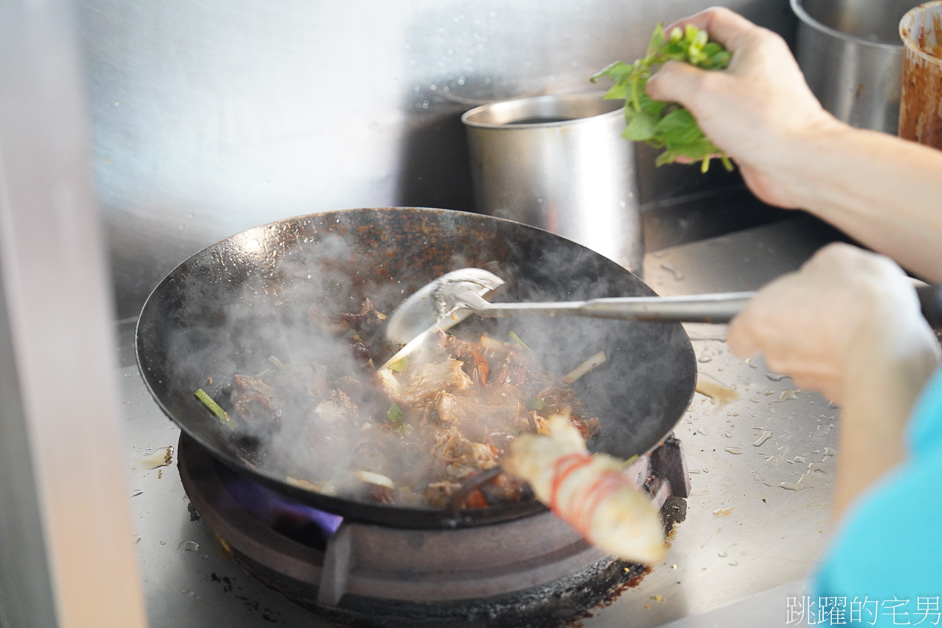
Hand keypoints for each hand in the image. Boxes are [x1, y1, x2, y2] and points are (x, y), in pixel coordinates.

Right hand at [645, 8, 840, 207]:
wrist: (800, 164)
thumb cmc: (767, 122)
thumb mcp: (706, 92)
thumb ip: (673, 79)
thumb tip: (657, 80)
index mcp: (753, 45)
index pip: (712, 21)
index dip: (682, 30)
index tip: (660, 48)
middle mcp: (757, 68)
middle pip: (706, 61)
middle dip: (677, 76)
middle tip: (657, 87)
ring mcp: (755, 99)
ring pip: (709, 97)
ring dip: (682, 111)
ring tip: (663, 122)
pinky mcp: (751, 128)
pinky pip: (716, 126)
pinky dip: (696, 136)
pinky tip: (682, 149)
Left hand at [727, 243, 937, 403]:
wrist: (890, 343)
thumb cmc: (856, 300)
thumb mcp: (834, 260)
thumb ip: (815, 272)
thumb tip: (820, 276)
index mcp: (761, 318)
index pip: (738, 334)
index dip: (753, 326)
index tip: (767, 317)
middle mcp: (777, 354)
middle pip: (778, 345)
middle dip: (799, 332)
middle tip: (827, 312)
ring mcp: (805, 378)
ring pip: (808, 363)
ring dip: (826, 349)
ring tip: (854, 328)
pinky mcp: (834, 396)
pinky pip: (837, 377)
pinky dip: (849, 365)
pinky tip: (870, 347)